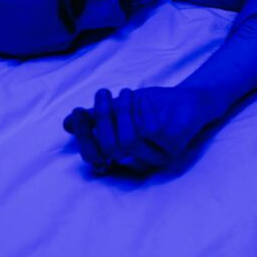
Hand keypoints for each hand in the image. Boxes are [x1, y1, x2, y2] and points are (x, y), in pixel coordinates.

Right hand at [62, 86, 214, 174]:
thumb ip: (97, 117)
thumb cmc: (155, 107)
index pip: (96, 158)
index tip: (79, 112)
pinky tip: (142, 99)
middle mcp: (140, 163)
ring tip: (125, 93)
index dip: (85, 137)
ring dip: (123, 112)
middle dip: (103, 118)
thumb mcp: (121, 109)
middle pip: (111, 148)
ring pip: (129, 141)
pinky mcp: (174, 147)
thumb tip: (66, 124)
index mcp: (125, 158)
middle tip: (101, 94)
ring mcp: (158, 158)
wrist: (190, 99)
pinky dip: (141, 111)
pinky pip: (149, 131)